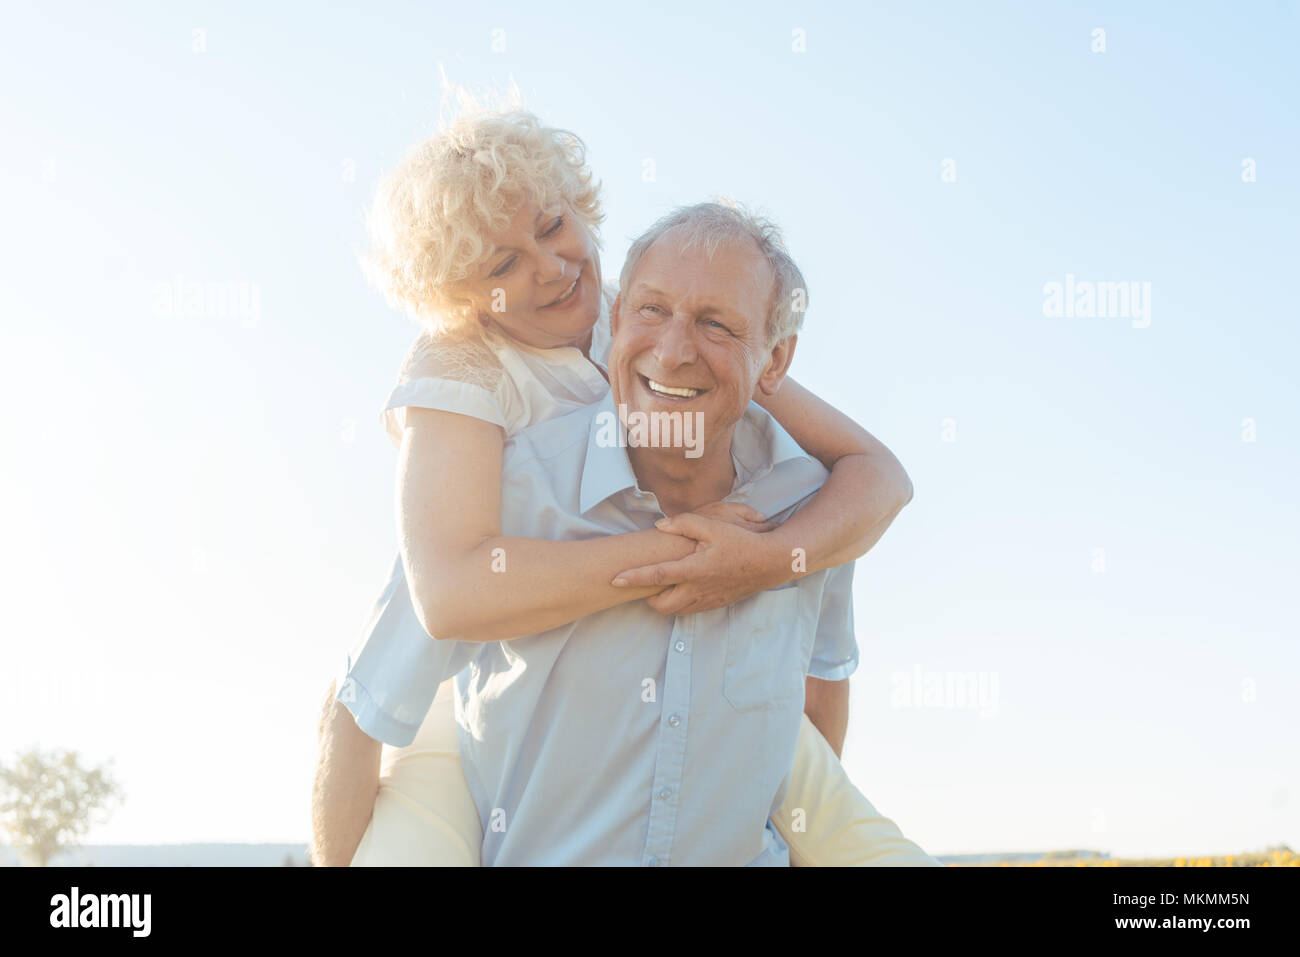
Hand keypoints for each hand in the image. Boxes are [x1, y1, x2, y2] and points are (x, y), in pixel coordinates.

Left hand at [610, 505, 784, 615]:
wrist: (770, 562)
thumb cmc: (742, 541)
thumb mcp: (714, 526)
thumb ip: (684, 523)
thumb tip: (659, 525)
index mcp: (694, 569)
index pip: (656, 575)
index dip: (633, 577)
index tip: (614, 579)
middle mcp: (698, 589)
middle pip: (661, 604)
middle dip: (647, 598)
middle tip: (641, 583)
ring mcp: (708, 599)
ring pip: (675, 610)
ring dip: (662, 602)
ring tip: (659, 586)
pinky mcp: (716, 603)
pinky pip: (690, 610)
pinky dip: (679, 603)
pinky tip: (680, 589)